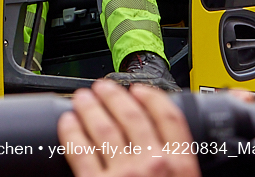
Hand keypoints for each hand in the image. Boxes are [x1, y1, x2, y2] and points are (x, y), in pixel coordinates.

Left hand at [57, 80, 199, 176]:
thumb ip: (183, 165)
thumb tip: (186, 153)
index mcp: (180, 166)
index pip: (169, 118)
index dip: (153, 98)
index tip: (141, 90)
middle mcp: (152, 164)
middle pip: (132, 117)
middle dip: (114, 97)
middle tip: (102, 86)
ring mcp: (123, 174)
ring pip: (104, 129)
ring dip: (90, 108)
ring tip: (82, 98)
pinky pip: (80, 153)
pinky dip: (72, 133)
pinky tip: (68, 123)